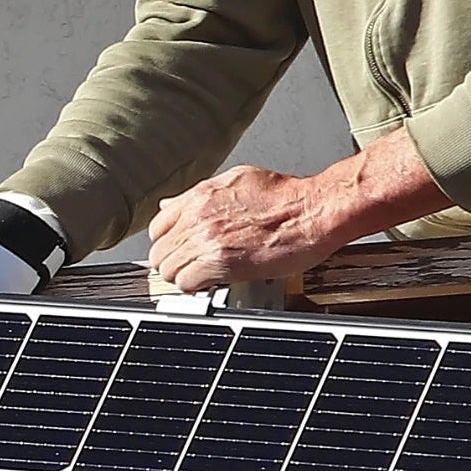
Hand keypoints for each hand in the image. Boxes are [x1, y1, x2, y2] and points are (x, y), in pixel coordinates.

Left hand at [146, 133, 448, 290]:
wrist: (313, 211)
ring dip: (184, 278)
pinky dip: (196, 289)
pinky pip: (187, 283)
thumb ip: (200, 196)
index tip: (177, 251)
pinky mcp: (221, 261)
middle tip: (191, 269)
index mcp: (200, 196)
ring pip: (169, 270)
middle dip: (173, 263)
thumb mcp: (236, 181)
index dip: (167, 243)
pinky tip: (212, 284)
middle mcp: (198, 216)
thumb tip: (172, 206)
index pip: (157, 226)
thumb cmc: (287, 197)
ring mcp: (207, 239)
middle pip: (160, 251)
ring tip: (203, 278)